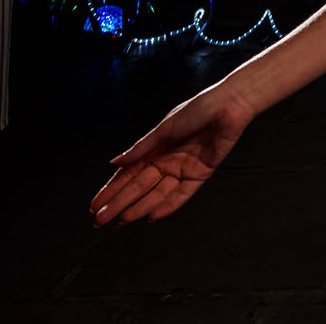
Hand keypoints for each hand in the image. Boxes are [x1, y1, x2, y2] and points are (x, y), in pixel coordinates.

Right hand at [90, 83, 253, 224]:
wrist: (229, 106)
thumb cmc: (197, 110)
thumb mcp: (163, 129)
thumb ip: (140, 149)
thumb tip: (114, 162)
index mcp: (154, 148)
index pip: (128, 174)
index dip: (112, 189)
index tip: (96, 204)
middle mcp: (166, 161)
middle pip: (138, 187)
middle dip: (119, 203)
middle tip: (101, 219)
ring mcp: (182, 170)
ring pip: (157, 194)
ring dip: (140, 206)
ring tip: (123, 218)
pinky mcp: (200, 175)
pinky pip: (181, 195)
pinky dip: (167, 206)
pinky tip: (152, 216)